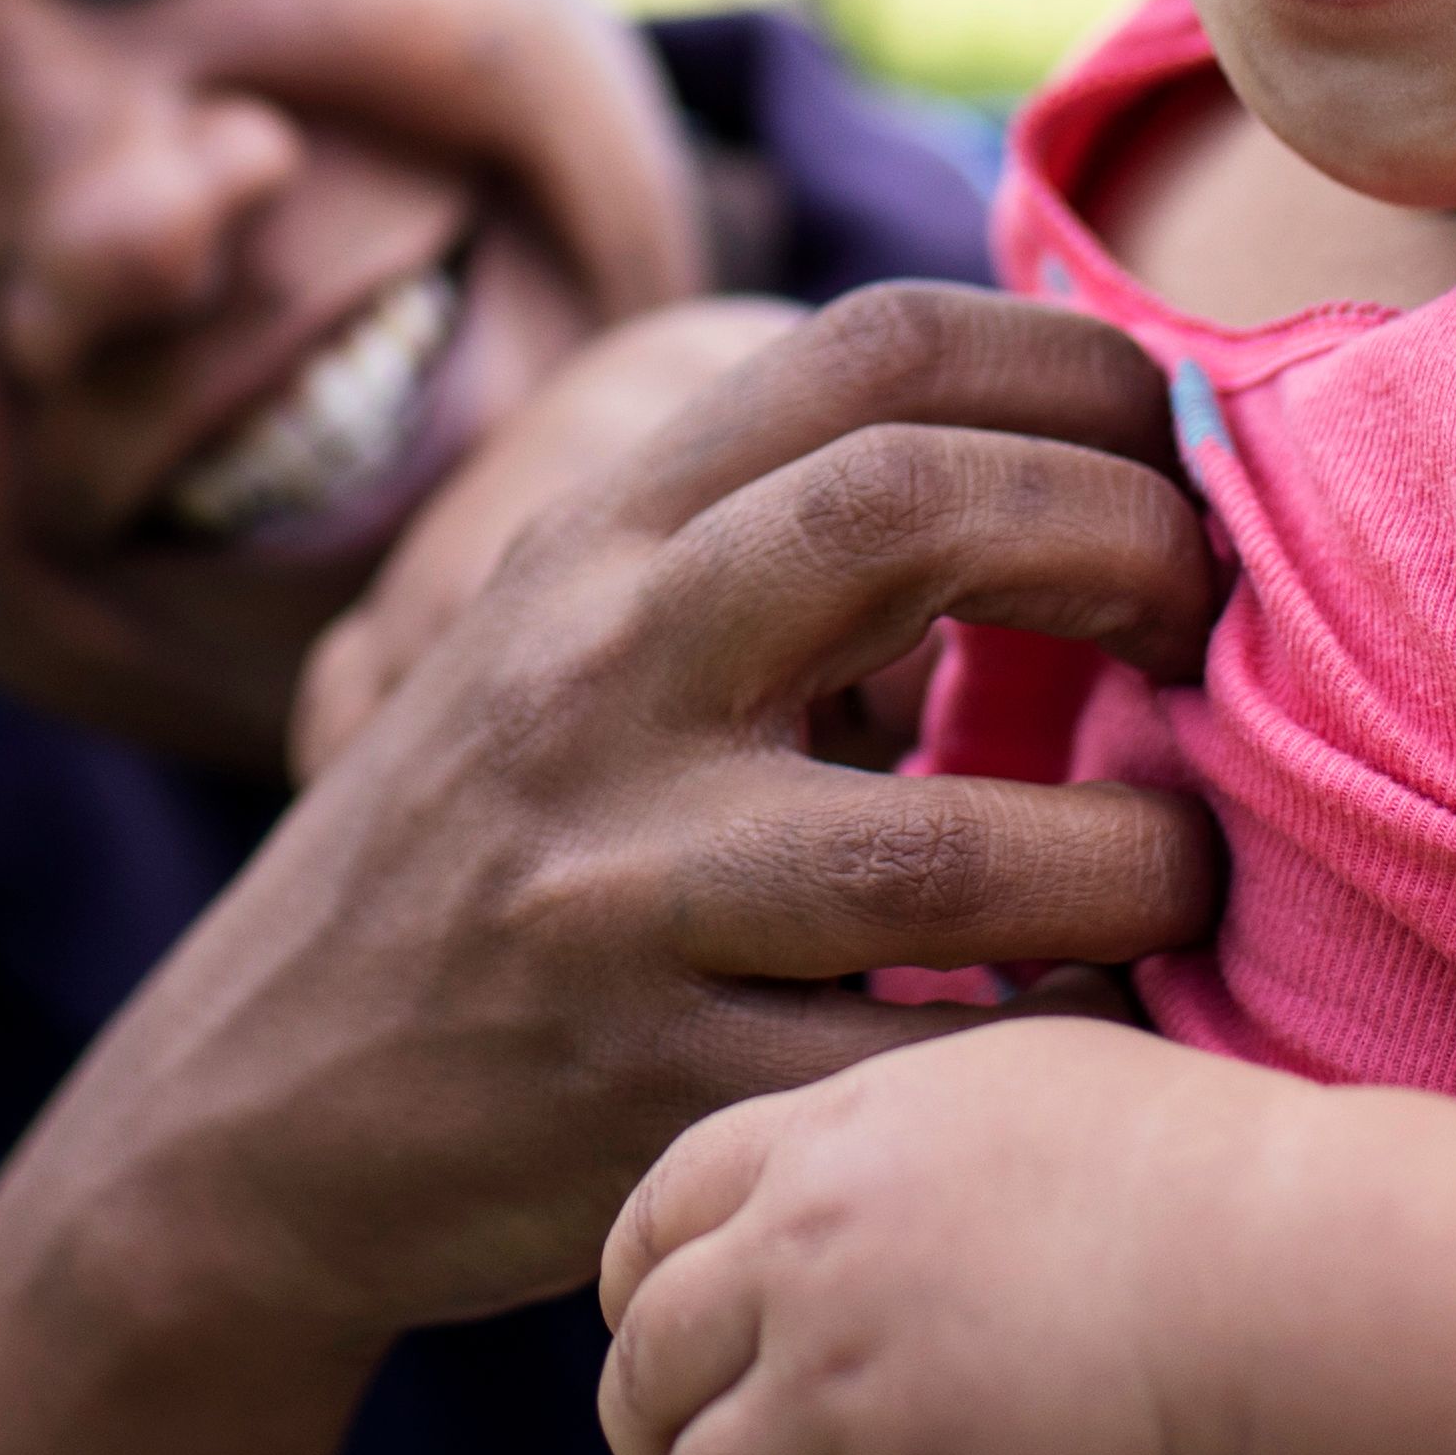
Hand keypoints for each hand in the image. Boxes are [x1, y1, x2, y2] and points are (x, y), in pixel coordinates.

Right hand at [0, 284, 1230, 1454]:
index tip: (1172, 450)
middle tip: (1201, 631)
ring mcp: (611, 888)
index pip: (870, 349)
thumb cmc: (500, 842)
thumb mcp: (583, 631)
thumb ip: (781, 533)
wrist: (254, 1104)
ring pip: (950, 848)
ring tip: (1179, 867)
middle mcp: (594, 675)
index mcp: (599, 536)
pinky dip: (1059, 1049)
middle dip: (1126, 547)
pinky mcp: (640, 1092)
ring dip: (1140, 857)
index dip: (1078, 366)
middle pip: (912, 513)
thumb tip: (1098, 448)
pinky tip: (1100, 1027)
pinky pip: (920, 1073)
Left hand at [598, 1019, 1313, 1454]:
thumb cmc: (1199, 1169)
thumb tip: (1009, 1006)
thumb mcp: (1044, 1067)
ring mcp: (830, 1366)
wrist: (1276, 1266)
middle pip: (650, 1334)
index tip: (661, 1313)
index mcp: (834, 1133)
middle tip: (673, 1433)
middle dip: (652, 1395)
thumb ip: (958, 1071)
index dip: (651, 1269)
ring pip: (684, 1449)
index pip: (666, 1200)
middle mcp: (805, 1244)